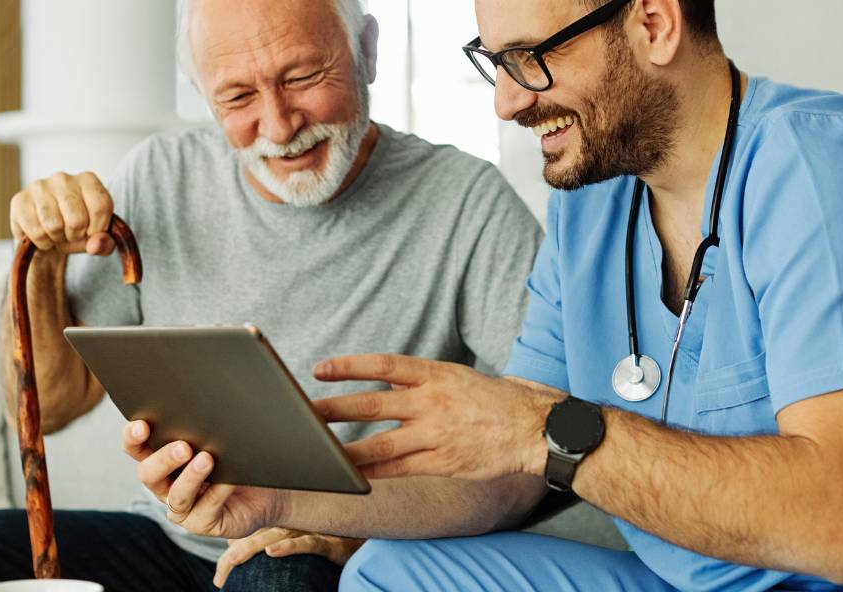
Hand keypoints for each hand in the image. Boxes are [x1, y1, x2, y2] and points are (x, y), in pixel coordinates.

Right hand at [9, 171, 116, 254]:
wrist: (47, 235)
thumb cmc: (77, 231)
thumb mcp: (98, 239)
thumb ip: (106, 243)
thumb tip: (95, 245)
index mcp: (88, 180)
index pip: (101, 207)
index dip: (98, 229)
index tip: (92, 232)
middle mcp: (63, 178)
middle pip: (77, 220)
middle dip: (76, 236)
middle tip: (71, 234)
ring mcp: (39, 187)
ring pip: (55, 226)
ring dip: (58, 239)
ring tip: (57, 234)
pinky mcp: (20, 200)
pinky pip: (36, 232)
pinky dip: (42, 242)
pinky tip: (43, 236)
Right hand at [121, 420, 286, 538]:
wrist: (267, 492)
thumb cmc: (239, 458)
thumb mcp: (221, 437)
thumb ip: (207, 423)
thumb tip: (210, 394)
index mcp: (163, 459)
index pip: (137, 449)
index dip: (133, 439)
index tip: (141, 425)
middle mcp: (167, 485)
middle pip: (149, 474)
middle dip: (164, 459)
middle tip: (183, 446)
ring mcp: (184, 507)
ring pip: (176, 496)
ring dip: (190, 477)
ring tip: (207, 459)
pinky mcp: (203, 523)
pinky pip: (205, 510)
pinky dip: (217, 493)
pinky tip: (229, 480)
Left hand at [213, 529, 364, 587]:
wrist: (361, 539)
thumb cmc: (326, 539)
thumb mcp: (294, 542)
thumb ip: (265, 540)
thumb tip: (233, 547)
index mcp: (282, 524)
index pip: (251, 536)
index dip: (232, 553)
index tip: (220, 578)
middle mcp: (293, 524)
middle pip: (258, 536)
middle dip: (237, 554)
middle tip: (221, 572)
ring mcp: (309, 531)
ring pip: (277, 536)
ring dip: (254, 547)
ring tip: (233, 559)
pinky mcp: (327, 541)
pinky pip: (306, 543)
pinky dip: (289, 546)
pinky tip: (272, 551)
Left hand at [312, 354, 563, 480]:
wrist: (539, 428)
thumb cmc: (502, 401)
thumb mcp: (462, 377)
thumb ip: (425, 381)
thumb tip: (390, 382)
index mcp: (438, 374)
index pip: (384, 365)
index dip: (350, 367)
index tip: (321, 369)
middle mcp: (433, 401)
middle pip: (372, 406)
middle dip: (334, 410)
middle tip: (304, 414)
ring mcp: (438, 434)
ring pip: (381, 444)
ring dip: (346, 449)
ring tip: (319, 453)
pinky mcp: (445, 463)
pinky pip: (402, 471)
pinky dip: (376, 475)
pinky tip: (355, 478)